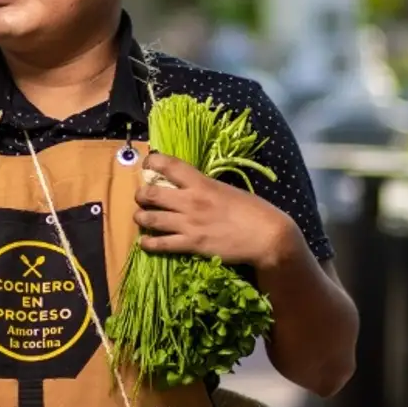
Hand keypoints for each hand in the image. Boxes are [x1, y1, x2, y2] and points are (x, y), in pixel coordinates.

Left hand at [133, 152, 299, 268]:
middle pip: (151, 193)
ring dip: (140, 218)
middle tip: (142, 197)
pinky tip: (145, 242)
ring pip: (150, 219)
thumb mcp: (226, 189)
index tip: (148, 164)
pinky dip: (148, 243)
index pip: (168, 165)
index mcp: (201, 182)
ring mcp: (189, 223)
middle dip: (141, 195)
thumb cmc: (252, 210)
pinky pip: (161, 244)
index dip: (152, 162)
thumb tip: (189, 184)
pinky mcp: (191, 244)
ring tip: (140, 218)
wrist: (266, 236)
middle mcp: (190, 200)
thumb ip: (204, 186)